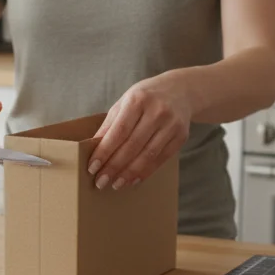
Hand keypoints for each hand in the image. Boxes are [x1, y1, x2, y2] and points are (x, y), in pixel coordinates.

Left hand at [88, 73, 191, 189]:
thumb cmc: (146, 97)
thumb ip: (110, 124)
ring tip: (116, 184)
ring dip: (130, 173)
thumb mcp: (125, 102)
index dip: (105, 151)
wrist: (180, 90)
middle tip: (101, 182)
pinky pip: (161, 158)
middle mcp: (157, 111)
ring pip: (148, 155)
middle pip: (132, 145)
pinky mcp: (181, 136)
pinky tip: (133, 180)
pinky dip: (146, 172)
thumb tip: (93, 149)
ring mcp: (171, 124)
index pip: (119, 131)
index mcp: (138, 100)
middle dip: (114, 167)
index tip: (92, 168)